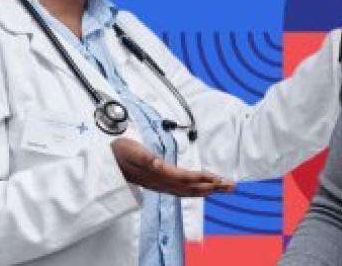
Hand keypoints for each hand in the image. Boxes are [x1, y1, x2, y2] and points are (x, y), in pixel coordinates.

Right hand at [111, 137, 234, 196]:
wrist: (108, 162)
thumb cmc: (121, 153)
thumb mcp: (131, 151)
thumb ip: (145, 158)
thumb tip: (157, 164)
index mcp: (159, 174)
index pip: (187, 178)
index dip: (204, 179)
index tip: (219, 178)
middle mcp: (163, 183)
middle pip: (193, 189)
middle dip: (214, 188)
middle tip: (232, 186)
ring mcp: (161, 185)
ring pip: (189, 191)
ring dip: (208, 190)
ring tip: (224, 188)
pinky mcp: (160, 184)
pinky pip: (182, 190)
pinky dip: (196, 190)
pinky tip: (202, 189)